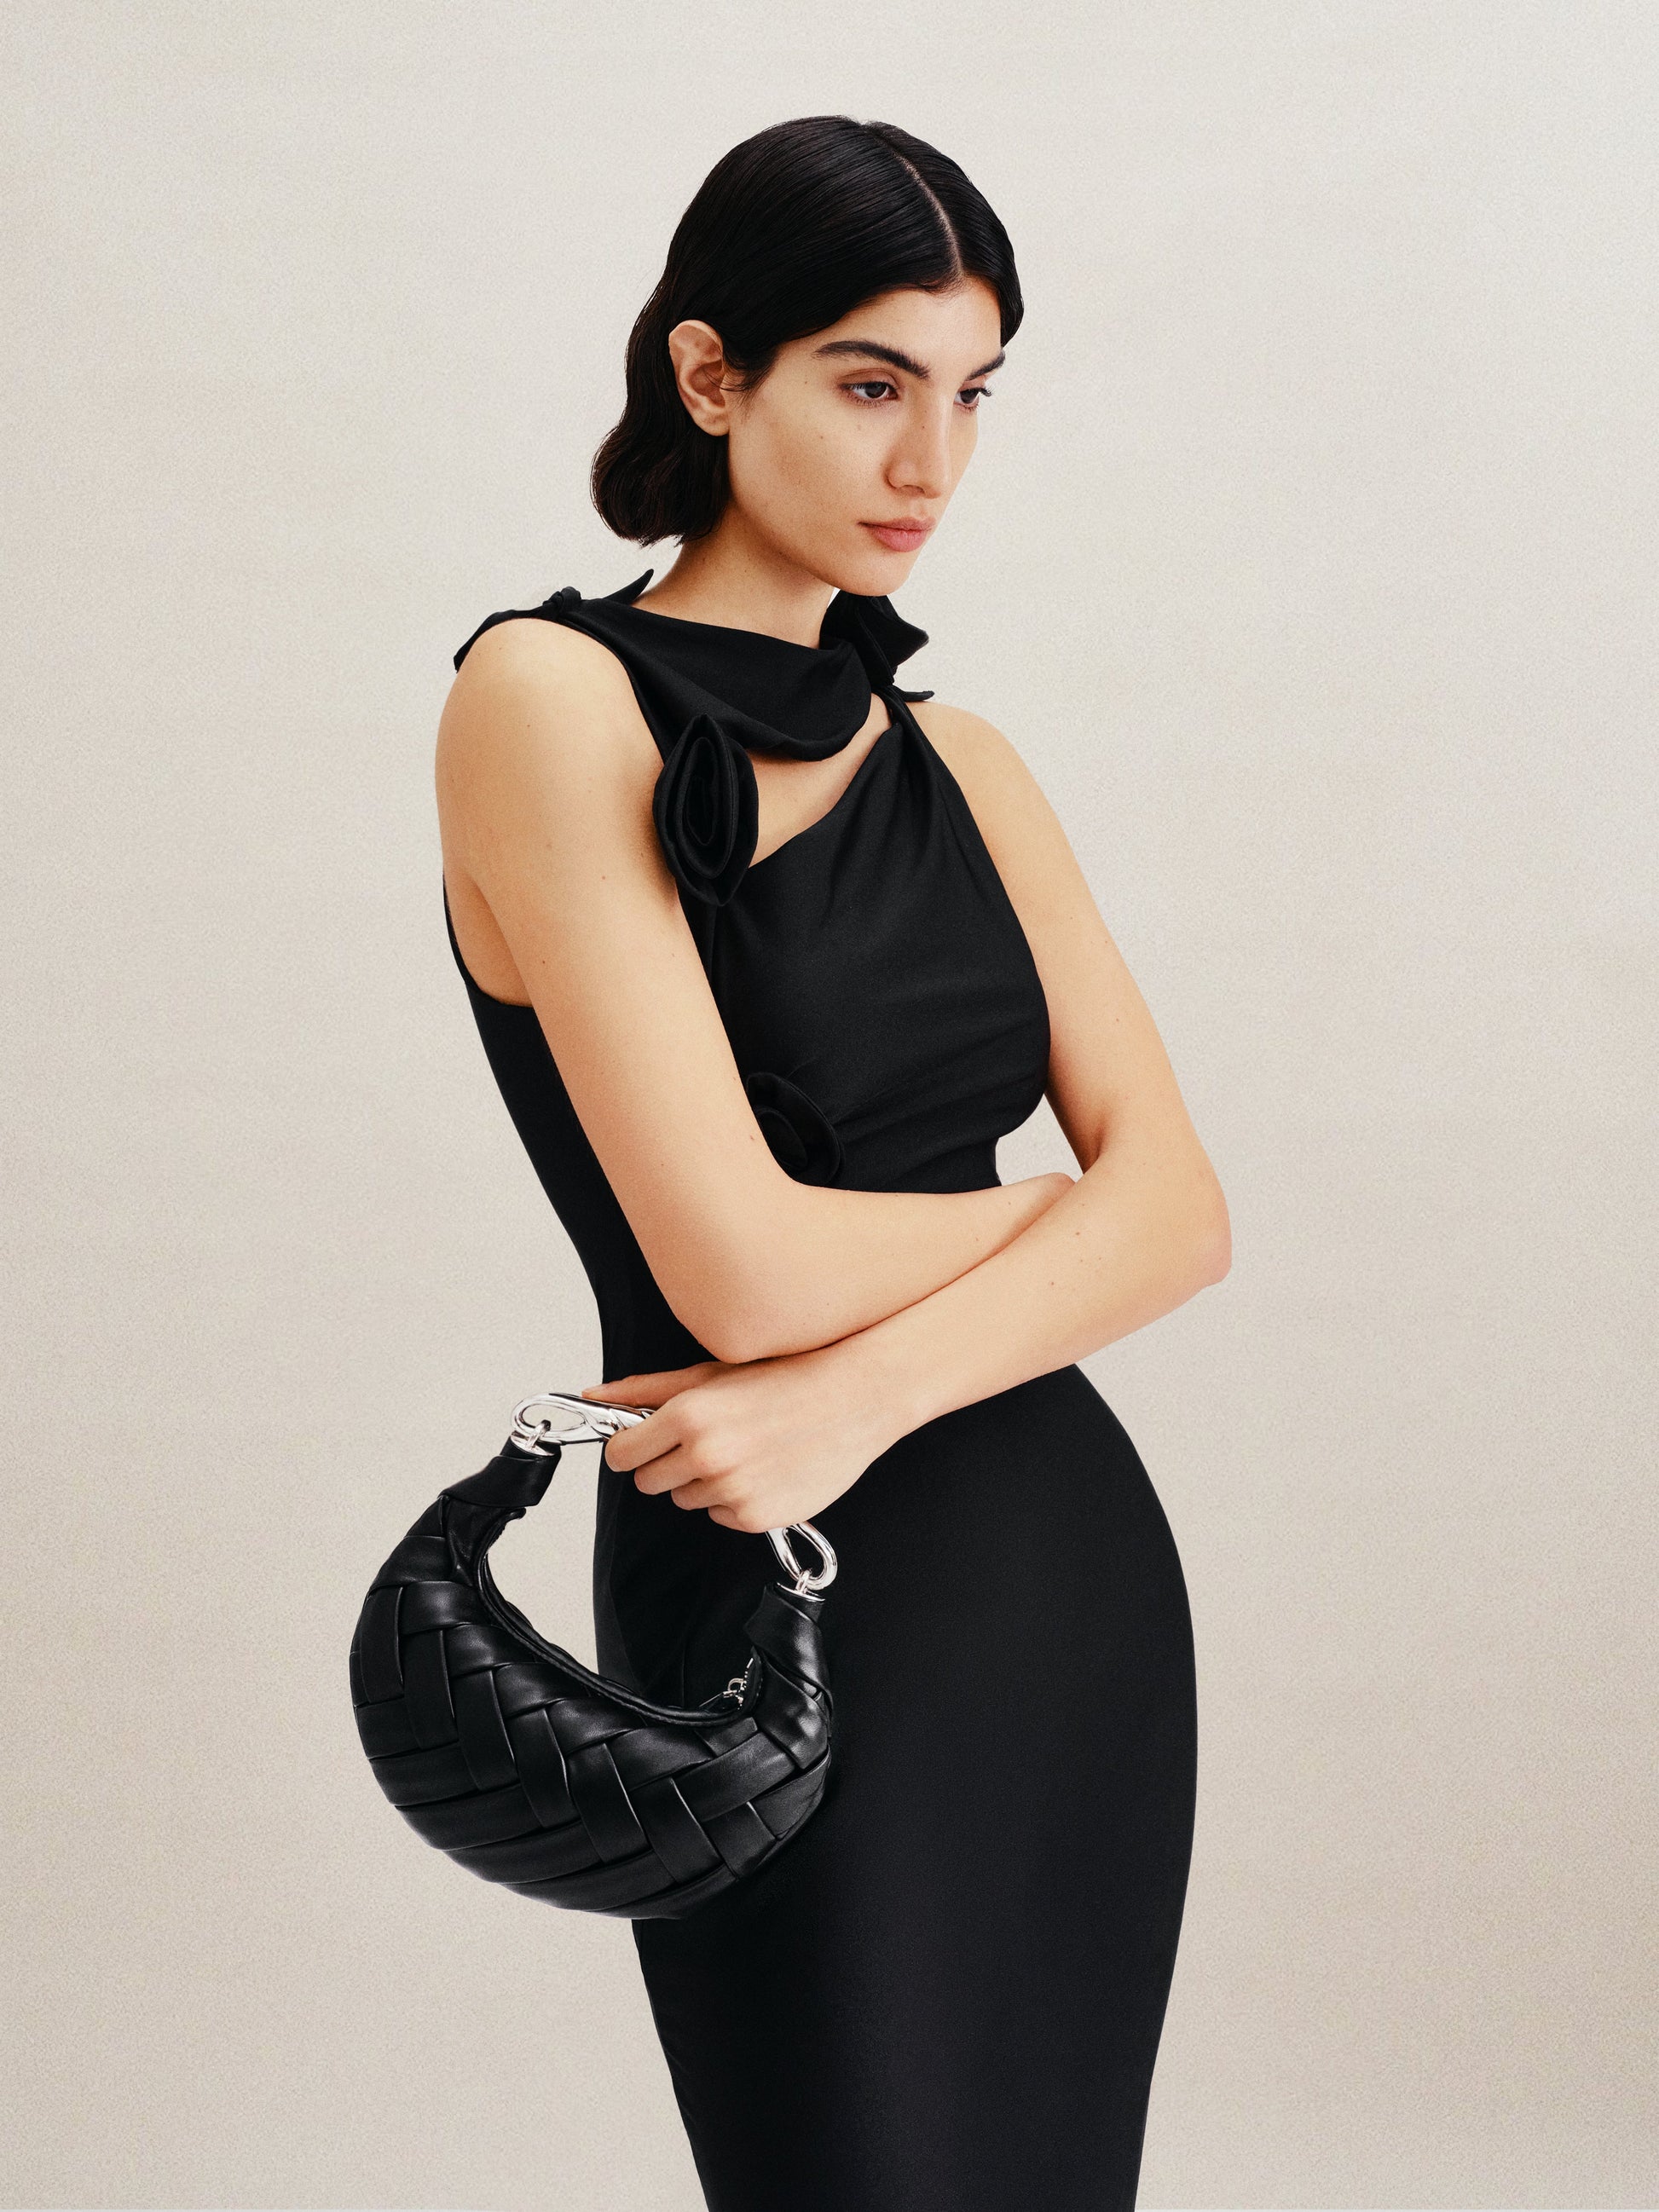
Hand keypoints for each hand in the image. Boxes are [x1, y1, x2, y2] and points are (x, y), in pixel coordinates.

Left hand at [579, 1343, 903, 1533]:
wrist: (855, 1398)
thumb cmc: (787, 1378)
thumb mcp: (711, 1373)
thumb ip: (646, 1390)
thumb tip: (594, 1396)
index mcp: (689, 1415)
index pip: (621, 1455)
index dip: (632, 1448)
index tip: (647, 1441)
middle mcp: (706, 1455)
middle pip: (648, 1482)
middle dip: (668, 1463)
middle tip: (709, 1439)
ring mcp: (731, 1489)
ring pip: (686, 1500)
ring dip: (704, 1481)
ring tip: (745, 1449)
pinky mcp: (755, 1517)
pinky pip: (721, 1516)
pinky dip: (735, 1499)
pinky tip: (764, 1469)